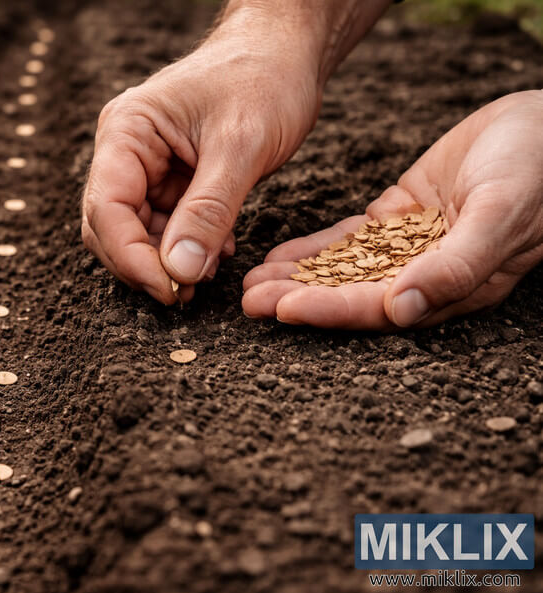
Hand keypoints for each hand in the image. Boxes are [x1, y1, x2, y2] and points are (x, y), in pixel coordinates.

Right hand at [81, 5, 328, 303]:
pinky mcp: (171, 181)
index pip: (106, 207)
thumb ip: (209, 211)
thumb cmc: (264, 78)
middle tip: (185, 295)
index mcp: (127, 131)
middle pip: (111, 227)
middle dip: (145, 264)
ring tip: (208, 274)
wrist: (287, 52)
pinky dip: (187, 248)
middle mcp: (126, 151)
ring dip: (168, 261)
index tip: (169, 289)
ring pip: (137, 234)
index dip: (130, 257)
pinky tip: (218, 253)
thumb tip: (179, 271)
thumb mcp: (241, 145)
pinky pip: (166, 227)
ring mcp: (146, 167)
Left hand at [243, 91, 542, 328]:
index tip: (281, 308)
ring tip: (249, 283)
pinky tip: (277, 257)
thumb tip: (400, 310)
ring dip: (296, 278)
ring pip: (342, 270)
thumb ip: (455, 265)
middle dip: (299, 299)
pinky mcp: (398, 218)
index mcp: (453, 286)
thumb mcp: (501, 213)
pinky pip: (347, 241)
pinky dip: (313, 250)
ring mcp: (409, 247)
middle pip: (351, 295)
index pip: (379, 308)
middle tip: (247, 302)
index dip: (329, 310)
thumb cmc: (537, 170)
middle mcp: (426, 275)